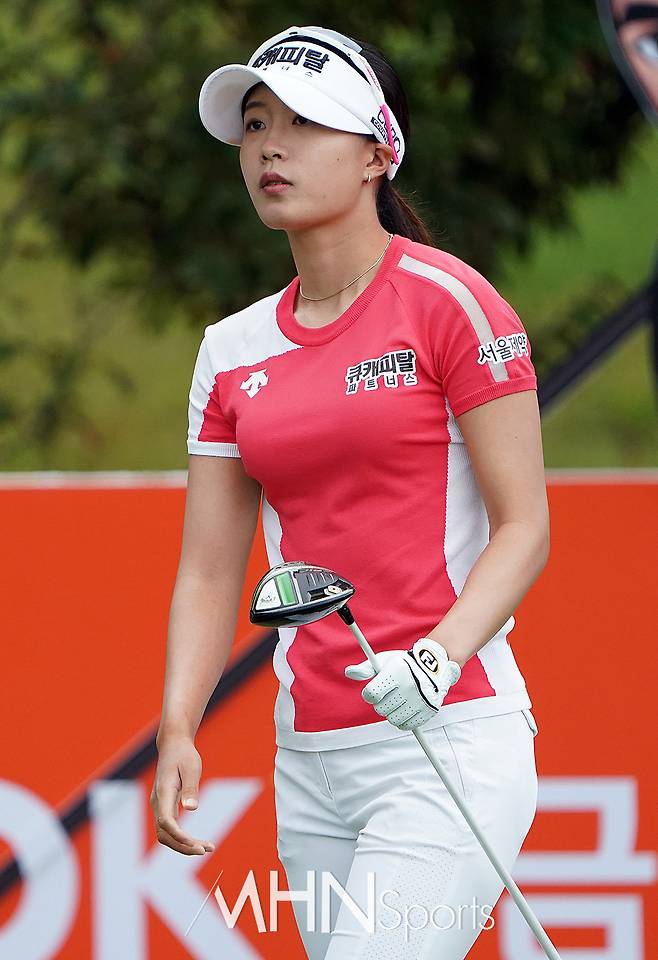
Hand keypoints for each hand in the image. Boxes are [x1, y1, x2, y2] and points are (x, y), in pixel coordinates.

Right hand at [150, 734, 214, 855]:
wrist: (173, 745)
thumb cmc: (184, 755)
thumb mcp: (191, 767)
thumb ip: (190, 787)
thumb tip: (191, 809)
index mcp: (163, 792)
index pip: (166, 822)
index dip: (179, 836)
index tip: (196, 845)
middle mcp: (158, 802)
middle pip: (164, 835)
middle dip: (183, 847)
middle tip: (206, 850)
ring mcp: (159, 806)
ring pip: (166, 835)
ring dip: (183, 845)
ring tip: (206, 848)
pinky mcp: (165, 807)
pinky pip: (170, 829)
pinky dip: (182, 838)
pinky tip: (198, 841)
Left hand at [345, 637, 461, 730]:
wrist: (435, 665)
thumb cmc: (404, 663)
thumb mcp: (384, 660)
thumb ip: (366, 668)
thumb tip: (348, 672)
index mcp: (396, 672)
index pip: (371, 694)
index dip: (370, 694)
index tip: (375, 690)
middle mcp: (409, 686)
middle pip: (380, 709)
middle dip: (381, 702)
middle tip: (389, 693)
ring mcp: (420, 700)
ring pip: (392, 719)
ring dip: (391, 712)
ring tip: (398, 700)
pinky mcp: (428, 711)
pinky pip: (406, 725)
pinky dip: (403, 720)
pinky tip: (405, 708)